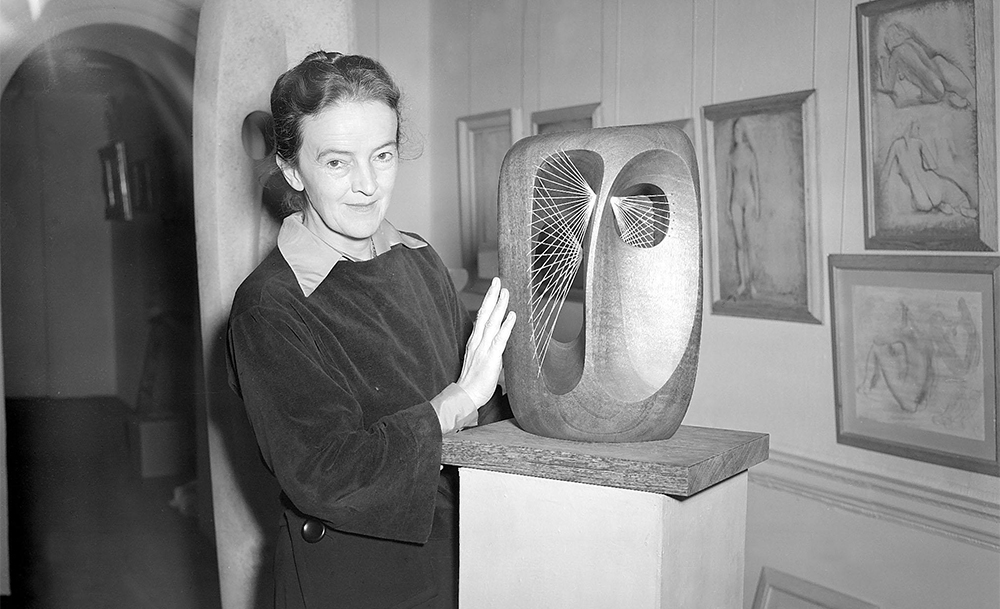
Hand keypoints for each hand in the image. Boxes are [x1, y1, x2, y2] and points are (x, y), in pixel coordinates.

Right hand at [457, 277, 515, 406]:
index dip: (488, 302)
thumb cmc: (474, 381)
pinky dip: (506, 326)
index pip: (481, 316)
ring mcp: (483, 349)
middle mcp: (477, 341)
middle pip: (484, 314)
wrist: (466, 396)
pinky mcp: (490, 358)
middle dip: (491, 296)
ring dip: (499, 306)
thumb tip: (501, 340)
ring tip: (505, 292)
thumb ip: (489, 348)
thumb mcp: (480, 359)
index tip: (493, 288)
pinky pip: (499, 339)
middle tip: (497, 280)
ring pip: (492, 322)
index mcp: (474, 341)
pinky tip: (512, 316)